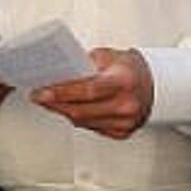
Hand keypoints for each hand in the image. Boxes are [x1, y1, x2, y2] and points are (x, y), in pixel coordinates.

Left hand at [32, 48, 153, 138]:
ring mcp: (125, 122)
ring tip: (48, 101)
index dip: (62, 92)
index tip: (42, 92)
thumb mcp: (109, 57)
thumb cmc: (129, 69)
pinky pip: (91, 128)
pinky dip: (77, 117)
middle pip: (81, 110)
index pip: (88, 90)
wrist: (153, 84)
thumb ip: (85, 65)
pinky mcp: (121, 133)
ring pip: (83, 122)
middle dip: (55, 104)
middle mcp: (126, 105)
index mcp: (124, 81)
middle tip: (38, 96)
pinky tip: (67, 108)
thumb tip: (59, 72)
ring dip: (63, 111)